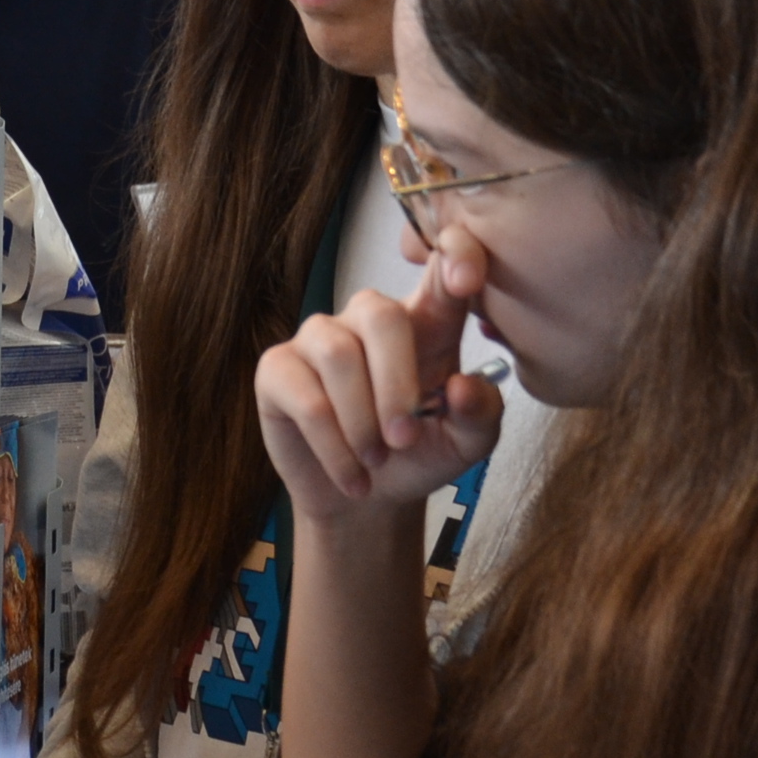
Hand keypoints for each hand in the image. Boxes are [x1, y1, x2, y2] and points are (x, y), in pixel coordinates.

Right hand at [254, 229, 501, 520]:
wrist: (364, 501)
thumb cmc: (418, 456)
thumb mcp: (466, 444)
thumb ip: (480, 413)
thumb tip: (461, 387)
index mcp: (427, 321)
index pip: (441, 269)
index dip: (455, 255)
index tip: (467, 279)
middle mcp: (369, 319)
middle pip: (379, 314)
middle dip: (395, 383)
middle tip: (404, 440)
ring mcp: (319, 339)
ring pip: (337, 356)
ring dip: (361, 421)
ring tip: (375, 461)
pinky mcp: (277, 369)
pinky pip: (304, 397)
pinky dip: (332, 445)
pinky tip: (351, 475)